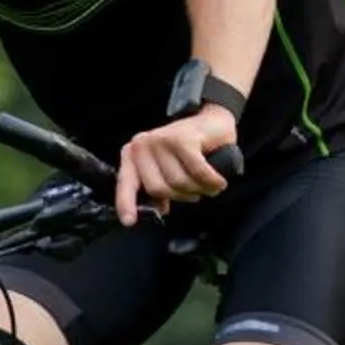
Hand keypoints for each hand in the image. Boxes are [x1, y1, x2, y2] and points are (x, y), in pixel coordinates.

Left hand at [115, 106, 236, 224]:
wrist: (212, 122)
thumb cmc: (188, 150)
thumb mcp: (167, 169)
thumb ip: (158, 189)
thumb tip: (159, 210)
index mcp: (133, 155)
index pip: (125, 183)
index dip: (126, 204)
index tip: (129, 222)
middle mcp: (142, 145)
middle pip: (158, 189)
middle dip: (182, 196)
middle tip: (195, 191)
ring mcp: (162, 140)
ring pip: (179, 182)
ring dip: (200, 189)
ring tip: (208, 184)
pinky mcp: (183, 138)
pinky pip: (197, 172)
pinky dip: (212, 181)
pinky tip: (219, 181)